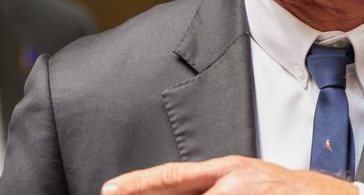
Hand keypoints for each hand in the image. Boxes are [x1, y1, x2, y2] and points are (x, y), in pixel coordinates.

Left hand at [100, 156, 357, 194]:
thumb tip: (183, 191)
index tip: (109, 190)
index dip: (139, 184)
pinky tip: (214, 194)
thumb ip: (219, 186)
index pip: (173, 177)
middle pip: (177, 188)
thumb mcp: (253, 184)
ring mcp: (248, 191)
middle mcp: (235, 180)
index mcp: (230, 171)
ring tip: (139, 194)